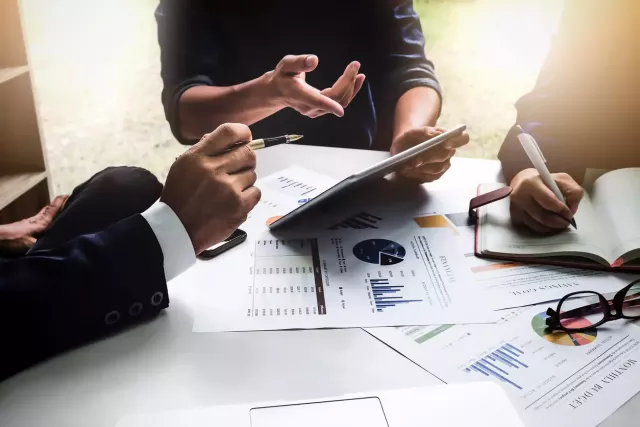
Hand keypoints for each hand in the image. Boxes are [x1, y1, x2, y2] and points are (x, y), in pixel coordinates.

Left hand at [0, 195, 67, 252]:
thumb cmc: (14, 239)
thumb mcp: (31, 244)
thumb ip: (43, 244)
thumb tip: (57, 246)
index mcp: (41, 222)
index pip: (52, 209)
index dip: (60, 202)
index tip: (68, 195)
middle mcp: (38, 220)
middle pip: (49, 208)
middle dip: (58, 203)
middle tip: (66, 198)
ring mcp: (32, 222)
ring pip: (45, 212)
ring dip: (53, 208)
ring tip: (60, 206)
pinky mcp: (27, 225)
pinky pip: (41, 217)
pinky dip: (47, 214)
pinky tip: (47, 218)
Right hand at [161, 123, 260, 253]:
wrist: (178, 229)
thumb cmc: (180, 197)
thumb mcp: (183, 166)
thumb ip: (204, 151)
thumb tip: (226, 140)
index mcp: (198, 157)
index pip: (228, 132)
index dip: (242, 132)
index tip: (245, 137)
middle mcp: (214, 170)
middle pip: (247, 153)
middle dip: (245, 159)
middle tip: (237, 168)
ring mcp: (228, 189)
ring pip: (252, 174)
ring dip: (244, 180)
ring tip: (229, 190)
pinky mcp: (239, 206)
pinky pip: (255, 192)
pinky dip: (248, 196)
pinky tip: (234, 200)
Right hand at [267, 55, 364, 118]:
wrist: (278, 92)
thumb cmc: (283, 76)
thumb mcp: (286, 65)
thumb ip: (299, 62)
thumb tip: (314, 60)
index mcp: (299, 94)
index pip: (315, 101)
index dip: (328, 106)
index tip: (340, 110)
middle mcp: (308, 106)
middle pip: (334, 99)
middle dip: (347, 83)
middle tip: (355, 65)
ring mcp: (316, 111)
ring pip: (339, 102)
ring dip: (351, 88)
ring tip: (359, 73)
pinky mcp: (322, 110)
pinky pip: (339, 102)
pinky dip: (350, 91)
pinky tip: (356, 79)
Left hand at [391, 126, 469, 182]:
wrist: (404, 150)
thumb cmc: (410, 139)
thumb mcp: (412, 132)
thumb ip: (423, 131)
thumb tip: (432, 135)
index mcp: (448, 138)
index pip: (463, 138)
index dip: (456, 141)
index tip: (445, 143)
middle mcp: (449, 152)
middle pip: (446, 155)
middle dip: (430, 157)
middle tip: (417, 160)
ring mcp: (443, 165)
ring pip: (437, 168)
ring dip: (422, 167)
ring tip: (408, 165)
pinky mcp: (435, 176)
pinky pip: (430, 177)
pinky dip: (418, 174)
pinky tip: (408, 171)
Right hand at [509, 168, 583, 233]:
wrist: (522, 182)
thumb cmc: (544, 181)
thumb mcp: (562, 179)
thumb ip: (573, 192)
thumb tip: (572, 210)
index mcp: (531, 183)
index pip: (548, 201)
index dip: (562, 210)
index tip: (569, 214)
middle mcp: (519, 195)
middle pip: (543, 217)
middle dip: (559, 222)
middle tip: (566, 222)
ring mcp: (515, 207)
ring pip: (538, 225)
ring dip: (552, 227)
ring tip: (559, 222)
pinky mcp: (514, 216)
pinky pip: (532, 228)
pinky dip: (544, 228)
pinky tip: (548, 223)